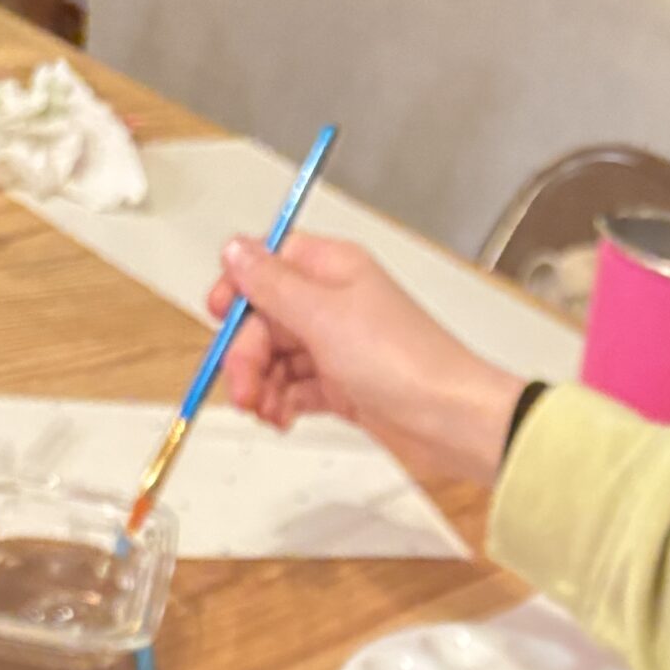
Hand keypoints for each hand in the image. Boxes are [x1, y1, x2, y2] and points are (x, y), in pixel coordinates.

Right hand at [210, 233, 526, 485]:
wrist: (450, 420)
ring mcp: (339, 347)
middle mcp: (334, 303)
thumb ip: (272, 284)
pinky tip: (281, 420)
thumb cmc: (401, 361)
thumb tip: (235, 249)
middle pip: (266, 318)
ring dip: (261, 384)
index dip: (239, 290)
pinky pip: (298, 389)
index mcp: (332, 269)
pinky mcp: (345, 387)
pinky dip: (283, 404)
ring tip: (264, 413)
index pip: (268, 265)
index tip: (218, 316)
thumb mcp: (323, 316)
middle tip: (243, 391)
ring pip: (278, 358)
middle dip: (246, 354)